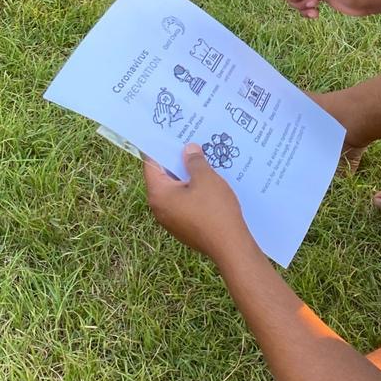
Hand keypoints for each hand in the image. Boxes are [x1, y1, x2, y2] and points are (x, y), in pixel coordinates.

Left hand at [144, 144, 254, 261]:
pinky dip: (193, 190)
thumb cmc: (214, 210)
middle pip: (163, 177)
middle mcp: (159, 208)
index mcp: (158, 194)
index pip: (151, 164)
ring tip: (202, 159)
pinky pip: (184, 202)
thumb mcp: (205, 178)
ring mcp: (171, 220)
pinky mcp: (184, 227)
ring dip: (187, 176)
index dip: (160, 147)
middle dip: (177, 160)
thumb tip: (188, 149)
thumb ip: (194, 161)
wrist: (230, 246)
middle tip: (189, 142)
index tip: (168, 133)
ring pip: (175, 190)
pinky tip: (209, 182)